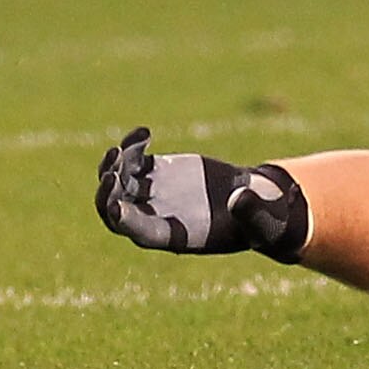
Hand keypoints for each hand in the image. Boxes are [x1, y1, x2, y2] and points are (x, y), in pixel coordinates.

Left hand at [95, 128, 307, 259]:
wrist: (257, 201)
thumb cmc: (260, 221)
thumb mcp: (260, 220)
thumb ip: (249, 211)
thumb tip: (239, 198)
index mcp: (175, 236)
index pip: (140, 231)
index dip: (126, 220)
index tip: (116, 205)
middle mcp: (156, 216)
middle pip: (116, 210)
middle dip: (109, 194)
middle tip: (111, 173)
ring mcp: (154, 192)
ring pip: (118, 183)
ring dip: (112, 168)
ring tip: (119, 150)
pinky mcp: (159, 171)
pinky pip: (134, 160)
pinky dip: (132, 146)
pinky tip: (144, 132)